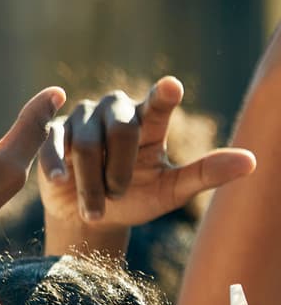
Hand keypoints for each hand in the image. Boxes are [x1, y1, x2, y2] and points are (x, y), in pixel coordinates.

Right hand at [39, 76, 254, 226]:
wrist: (88, 217)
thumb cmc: (134, 200)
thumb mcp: (171, 191)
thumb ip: (205, 173)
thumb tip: (252, 161)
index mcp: (147, 121)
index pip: (157, 104)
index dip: (162, 96)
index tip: (170, 87)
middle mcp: (114, 111)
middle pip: (120, 131)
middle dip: (118, 170)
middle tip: (118, 195)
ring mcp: (81, 119)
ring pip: (85, 145)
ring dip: (91, 183)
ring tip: (95, 207)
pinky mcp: (52, 134)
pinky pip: (55, 147)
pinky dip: (58, 166)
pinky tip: (61, 181)